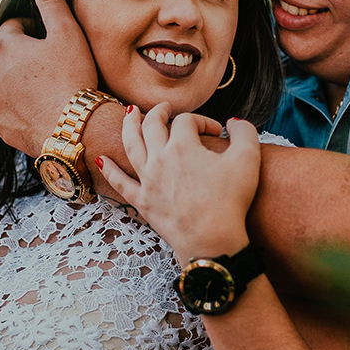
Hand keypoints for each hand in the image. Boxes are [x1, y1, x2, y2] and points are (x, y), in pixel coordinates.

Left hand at [0, 0, 98, 154]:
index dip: (35, 30)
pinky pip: (9, 109)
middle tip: (54, 64)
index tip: (53, 40)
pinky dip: (22, 106)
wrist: (74, 128)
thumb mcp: (67, 32)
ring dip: (22, 81)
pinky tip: (45, 108)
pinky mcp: (1, 125)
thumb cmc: (73, 76)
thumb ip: (51, 1)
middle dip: (26, 55)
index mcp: (5, 46)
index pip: (15, 27)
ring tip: (50, 87)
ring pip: (6, 82)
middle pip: (8, 55)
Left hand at [99, 103, 260, 260]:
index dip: (203, 120)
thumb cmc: (231, 202)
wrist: (212, 242)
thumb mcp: (248, 160)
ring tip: (129, 113)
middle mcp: (160, 158)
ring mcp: (147, 181)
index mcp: (183, 145)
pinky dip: (109, 169)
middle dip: (159, 112)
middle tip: (164, 108)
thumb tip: (234, 121)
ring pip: (131, 145)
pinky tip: (100, 159)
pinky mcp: (142, 202)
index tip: (217, 131)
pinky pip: (120, 183)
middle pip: (152, 124)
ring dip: (129, 126)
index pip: (187, 120)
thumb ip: (244, 131)